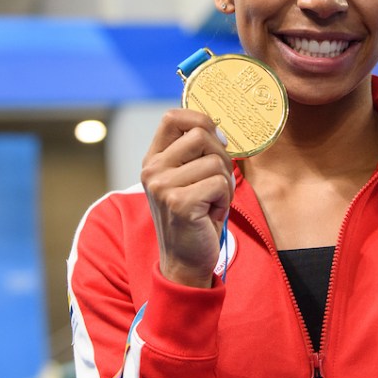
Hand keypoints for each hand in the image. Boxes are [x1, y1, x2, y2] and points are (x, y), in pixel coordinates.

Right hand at [141, 109, 234, 287]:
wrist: (185, 260)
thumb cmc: (194, 217)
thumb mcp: (188, 179)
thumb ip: (195, 153)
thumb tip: (219, 129)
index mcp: (153, 160)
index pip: (173, 117)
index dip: (201, 120)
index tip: (216, 139)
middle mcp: (153, 170)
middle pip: (201, 134)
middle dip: (221, 157)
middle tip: (217, 183)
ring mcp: (162, 186)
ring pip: (215, 161)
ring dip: (224, 183)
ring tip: (211, 202)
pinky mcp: (180, 202)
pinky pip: (220, 183)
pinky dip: (225, 199)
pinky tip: (211, 214)